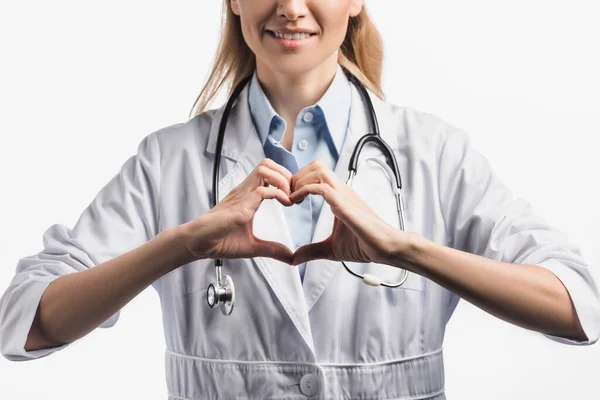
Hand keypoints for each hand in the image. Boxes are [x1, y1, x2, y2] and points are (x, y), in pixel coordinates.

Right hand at [182, 158, 294, 263]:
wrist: (199, 245)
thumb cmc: (220, 241)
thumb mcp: (253, 247)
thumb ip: (272, 249)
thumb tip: (291, 258)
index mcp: (248, 196)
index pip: (268, 172)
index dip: (285, 180)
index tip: (294, 198)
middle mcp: (245, 191)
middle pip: (267, 164)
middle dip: (286, 175)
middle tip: (293, 194)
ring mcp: (241, 196)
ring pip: (264, 169)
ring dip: (282, 180)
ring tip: (288, 198)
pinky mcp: (239, 206)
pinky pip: (261, 190)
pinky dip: (277, 194)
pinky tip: (283, 205)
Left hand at [289, 160, 410, 265]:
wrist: (386, 248)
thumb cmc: (364, 245)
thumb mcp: (331, 249)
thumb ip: (312, 251)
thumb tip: (295, 259)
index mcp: (339, 196)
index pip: (317, 173)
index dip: (299, 181)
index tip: (289, 198)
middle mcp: (341, 191)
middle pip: (316, 165)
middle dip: (297, 176)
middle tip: (288, 195)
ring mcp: (344, 195)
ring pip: (318, 170)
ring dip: (299, 180)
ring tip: (291, 198)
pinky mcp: (345, 204)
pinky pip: (322, 187)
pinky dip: (304, 190)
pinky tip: (296, 201)